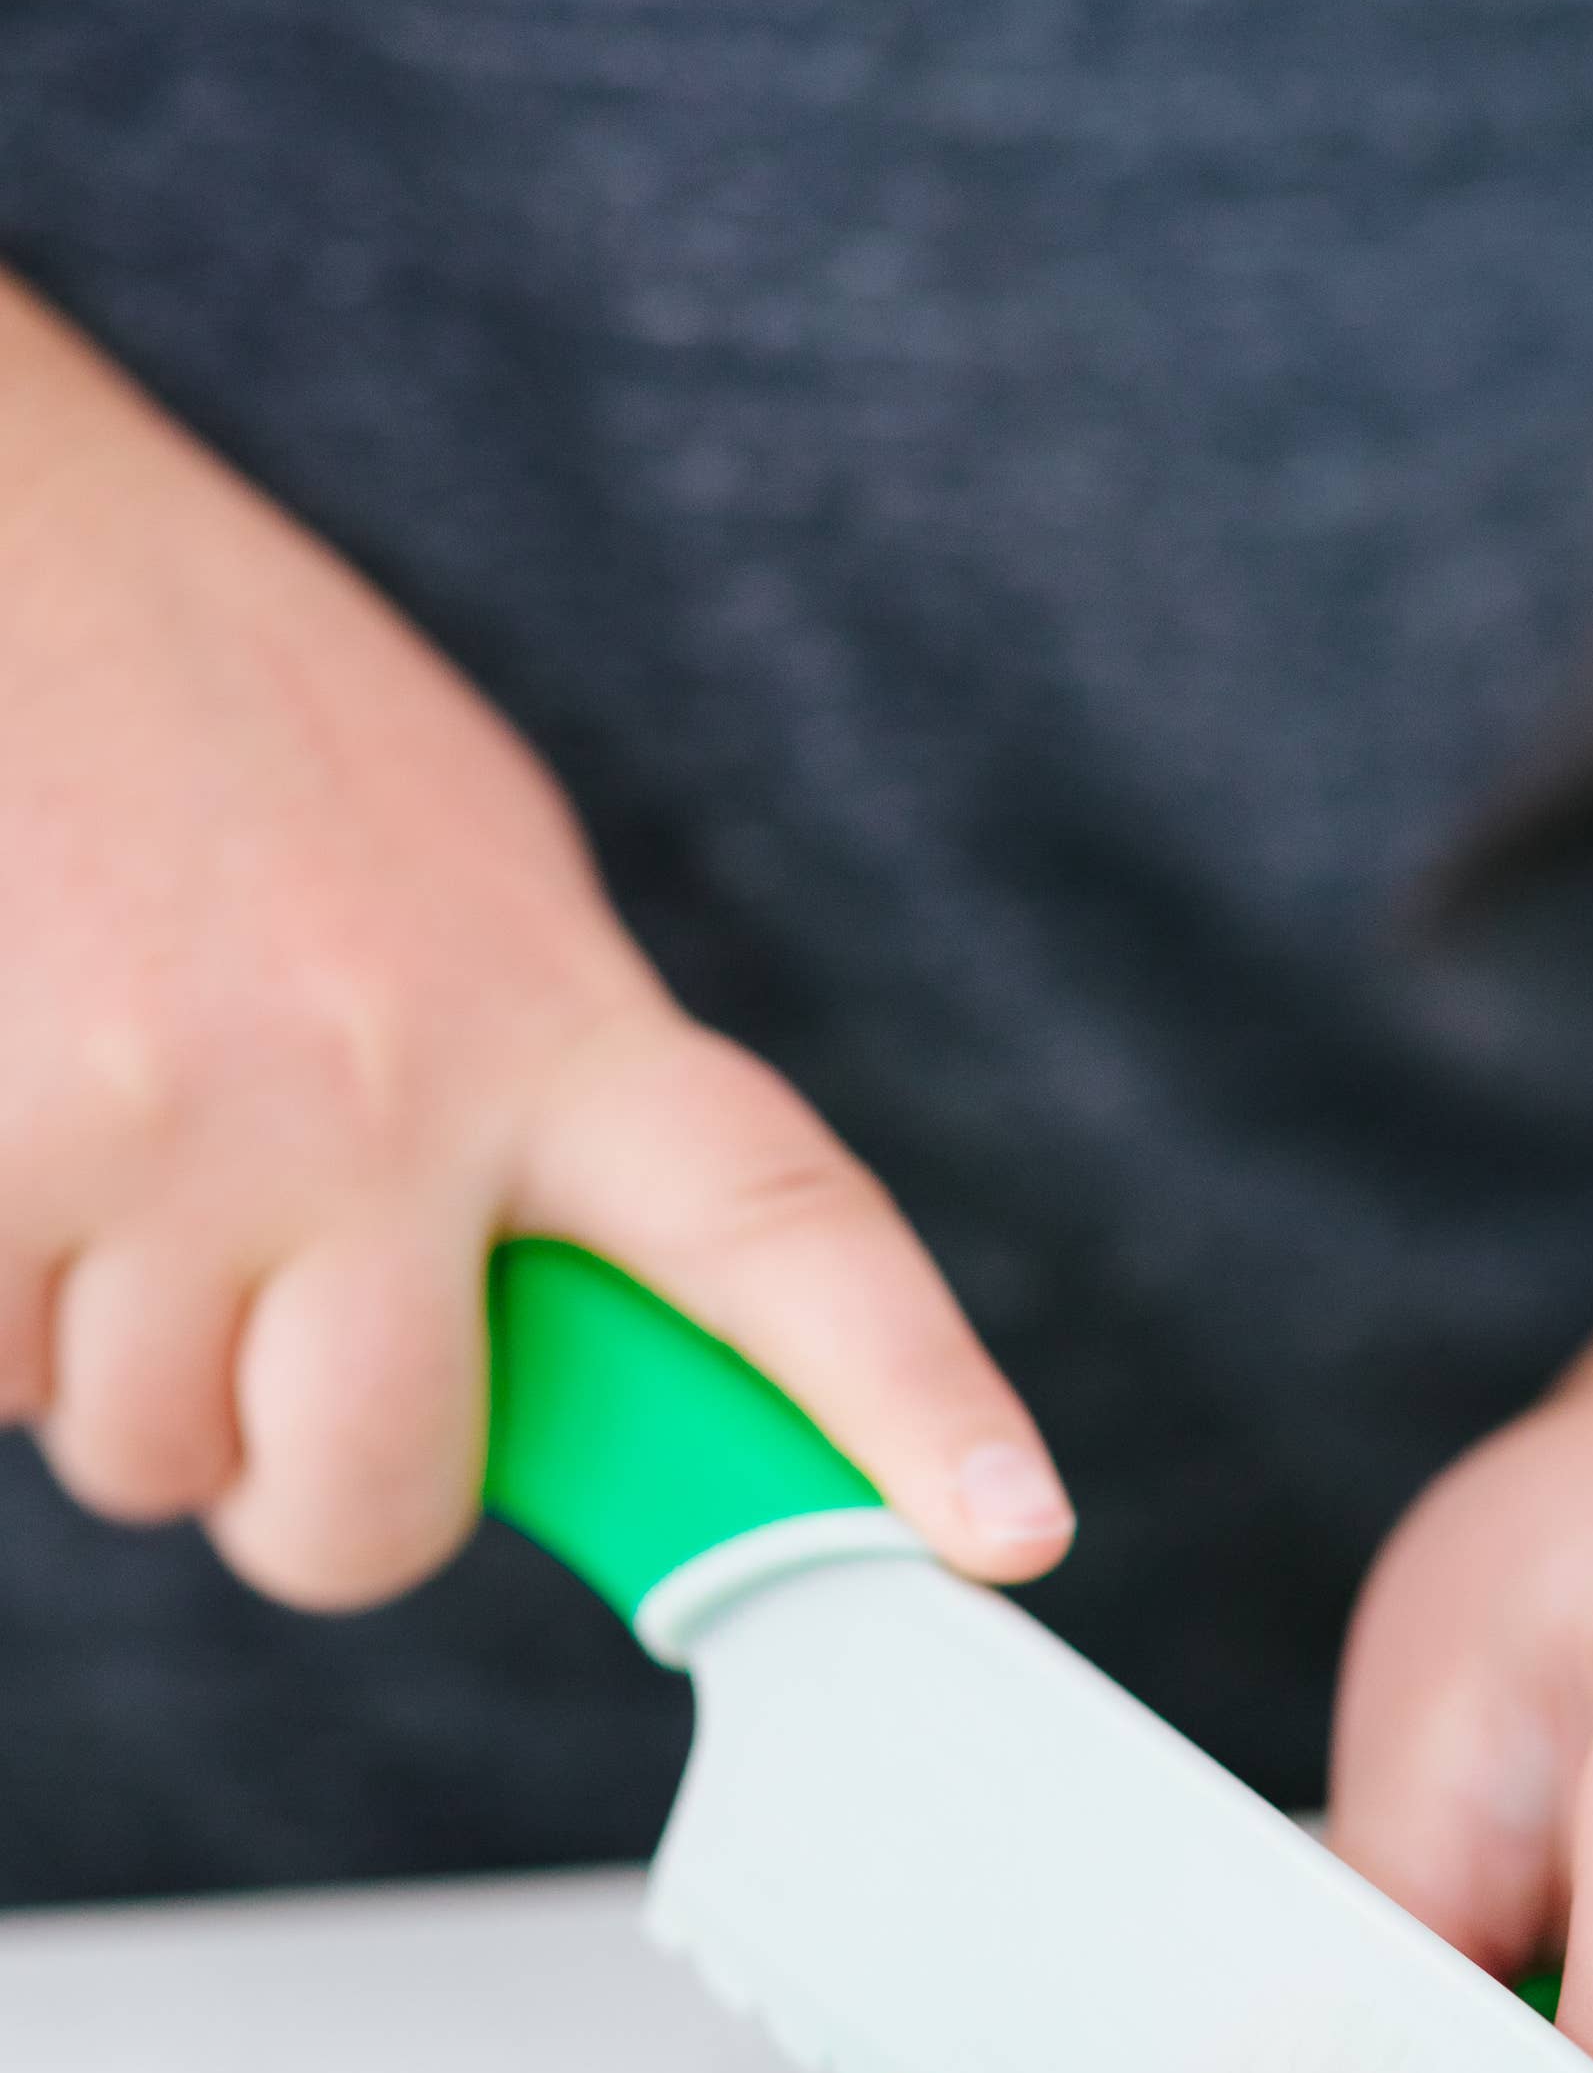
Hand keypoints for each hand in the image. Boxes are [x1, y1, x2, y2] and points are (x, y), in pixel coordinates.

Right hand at [0, 279, 1068, 1608]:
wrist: (11, 536)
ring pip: (155, 1459)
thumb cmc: (252, 743)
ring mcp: (175, 1126)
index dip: (908, 1403)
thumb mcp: (482, 901)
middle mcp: (384, 1091)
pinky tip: (35, 1138)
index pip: (780, 1235)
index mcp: (556, 1023)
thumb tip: (594, 1372)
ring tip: (133, 1158)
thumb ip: (553, 1129)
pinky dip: (5, 1312)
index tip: (1011, 1536)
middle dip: (311, 1494)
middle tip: (282, 1351)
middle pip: (372, 1506)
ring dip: (130, 1375)